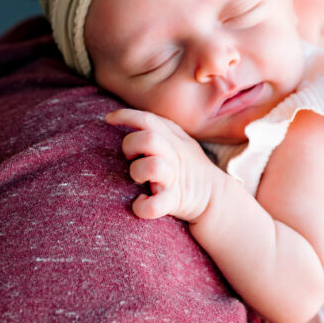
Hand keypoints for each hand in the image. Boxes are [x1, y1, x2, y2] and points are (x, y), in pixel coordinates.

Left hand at [105, 108, 219, 221]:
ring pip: (152, 167)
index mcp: (174, 139)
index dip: (125, 116)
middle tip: (130, 155)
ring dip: (137, 171)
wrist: (214, 196)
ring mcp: (174, 178)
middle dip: (130, 144)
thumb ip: (162, 128)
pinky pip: (154, 206)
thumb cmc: (189, 166)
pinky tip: (140, 203)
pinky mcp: (174, 201)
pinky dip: (142, 206)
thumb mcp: (182, 141)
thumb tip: (132, 118)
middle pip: (148, 138)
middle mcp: (174, 155)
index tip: (109, 119)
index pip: (148, 119)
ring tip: (137, 179)